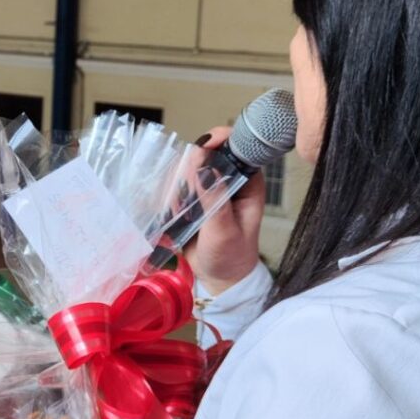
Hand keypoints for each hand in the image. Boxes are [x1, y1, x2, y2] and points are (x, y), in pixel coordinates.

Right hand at [183, 127, 265, 295]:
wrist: (219, 279)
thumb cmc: (230, 256)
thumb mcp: (224, 230)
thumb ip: (215, 199)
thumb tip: (206, 169)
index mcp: (248, 183)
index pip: (237, 147)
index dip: (220, 140)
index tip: (202, 148)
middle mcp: (229, 180)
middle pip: (206, 154)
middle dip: (191, 170)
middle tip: (186, 194)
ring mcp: (209, 189)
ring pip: (187, 169)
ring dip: (179, 187)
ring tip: (182, 210)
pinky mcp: (193, 199)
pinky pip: (177, 186)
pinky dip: (171, 196)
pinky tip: (174, 213)